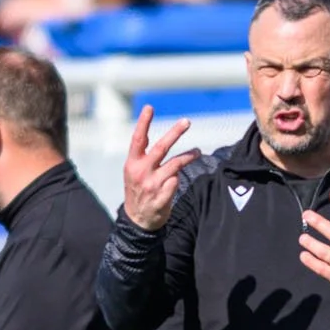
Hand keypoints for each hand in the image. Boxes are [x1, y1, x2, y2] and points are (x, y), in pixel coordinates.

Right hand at [122, 106, 199, 231]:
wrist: (137, 221)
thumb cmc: (138, 191)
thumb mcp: (133, 173)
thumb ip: (144, 156)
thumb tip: (157, 137)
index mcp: (132, 164)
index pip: (137, 140)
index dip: (143, 123)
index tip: (149, 107)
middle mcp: (141, 173)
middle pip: (161, 148)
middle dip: (175, 133)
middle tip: (186, 121)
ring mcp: (152, 186)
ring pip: (175, 165)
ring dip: (188, 157)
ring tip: (198, 152)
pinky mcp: (161, 198)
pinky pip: (176, 182)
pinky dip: (177, 179)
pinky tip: (175, 182)